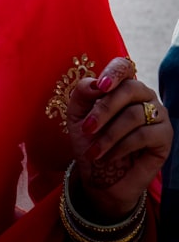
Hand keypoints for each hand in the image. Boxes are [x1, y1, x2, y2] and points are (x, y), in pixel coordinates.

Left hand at [66, 56, 171, 219]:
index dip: (114, 73)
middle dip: (104, 110)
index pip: (123, 67)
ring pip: (134, 114)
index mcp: (121, 86)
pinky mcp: (165, 136)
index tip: (101, 87)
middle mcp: (143, 96)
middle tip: (87, 129)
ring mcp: (157, 114)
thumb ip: (82, 94)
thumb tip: (96, 84)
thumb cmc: (89, 140)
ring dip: (108, 135)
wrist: (99, 173)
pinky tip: (109, 157)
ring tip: (94, 151)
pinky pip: (144, 135)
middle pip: (129, 89)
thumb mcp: (76, 115)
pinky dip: (121, 147)